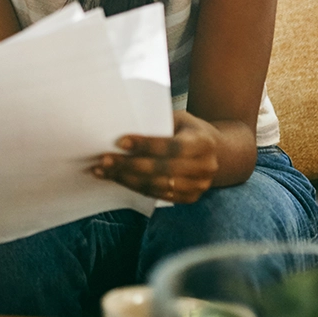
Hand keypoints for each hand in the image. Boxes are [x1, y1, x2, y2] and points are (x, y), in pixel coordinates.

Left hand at [90, 110, 220, 203]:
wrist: (215, 150)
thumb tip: (120, 123)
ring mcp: (199, 186)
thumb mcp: (177, 118)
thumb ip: (157, 122)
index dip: (146, 145)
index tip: (120, 141)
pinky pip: (157, 195)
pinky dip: (134, 187)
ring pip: (157, 185)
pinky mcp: (189, 198)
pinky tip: (115, 178)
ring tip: (102, 171)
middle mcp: (205, 167)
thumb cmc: (186, 129)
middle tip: (103, 160)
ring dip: (126, 179)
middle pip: (162, 170)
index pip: (173, 146)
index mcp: (203, 142)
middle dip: (129, 165)